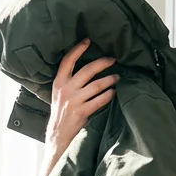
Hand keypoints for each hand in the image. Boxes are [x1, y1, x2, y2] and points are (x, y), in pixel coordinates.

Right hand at [43, 38, 116, 175]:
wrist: (58, 136)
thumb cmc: (61, 113)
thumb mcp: (59, 94)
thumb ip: (69, 82)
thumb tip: (87, 69)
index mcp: (58, 82)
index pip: (67, 61)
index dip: (78, 49)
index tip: (88, 40)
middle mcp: (65, 89)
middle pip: (87, 70)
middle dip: (103, 63)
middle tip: (113, 59)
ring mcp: (73, 101)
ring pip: (96, 85)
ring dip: (109, 80)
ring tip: (117, 77)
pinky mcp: (81, 112)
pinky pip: (99, 100)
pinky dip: (108, 95)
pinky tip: (114, 93)